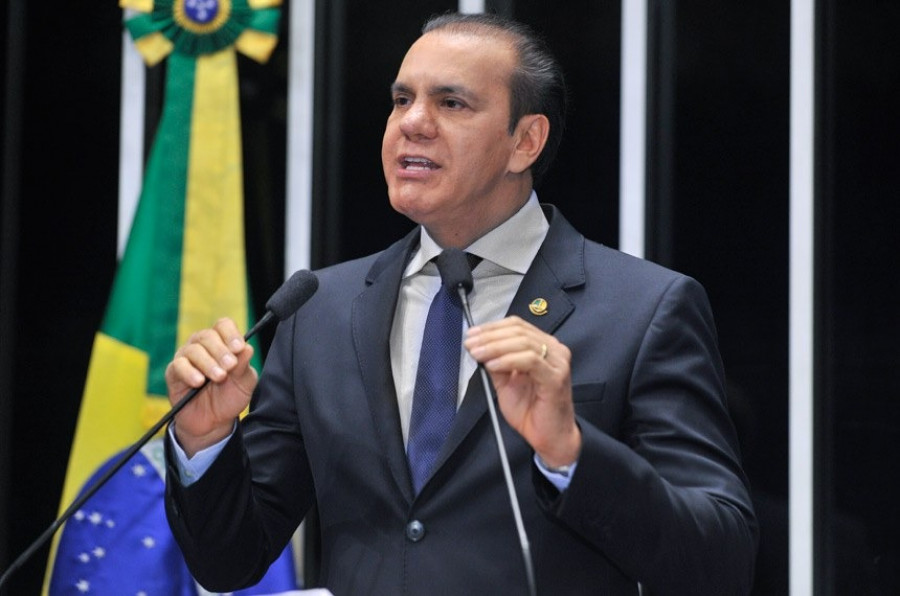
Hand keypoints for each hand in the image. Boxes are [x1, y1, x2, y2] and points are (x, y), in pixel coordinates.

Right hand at [164, 317, 257, 456]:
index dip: (231, 334)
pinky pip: (178, 366)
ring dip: (208, 363)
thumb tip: (247, 347)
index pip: (223, 325)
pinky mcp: (173, 373)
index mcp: (222, 343)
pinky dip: (189, 372)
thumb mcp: (244, 383)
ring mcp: (186, 358)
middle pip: (207, 335)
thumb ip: (244, 366)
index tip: (238, 348)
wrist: (214, 422)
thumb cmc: (230, 397)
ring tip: (219, 378)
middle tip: (230, 367)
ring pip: (194, 350)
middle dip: (221, 350)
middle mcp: (202, 346)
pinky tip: (199, 382)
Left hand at [464, 316, 580, 466]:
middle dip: (490, 336)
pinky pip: (530, 361)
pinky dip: (508, 360)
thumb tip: (479, 347)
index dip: (492, 327)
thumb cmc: (531, 411)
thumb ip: (496, 363)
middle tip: (471, 344)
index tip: (472, 335)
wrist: (549, 437)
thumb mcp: (506, 383)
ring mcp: (557, 362)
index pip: (517, 326)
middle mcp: (554, 350)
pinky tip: (492, 365)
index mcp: (543, 347)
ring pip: (523, 343)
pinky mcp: (555, 377)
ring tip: (477, 354)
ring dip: (495, 347)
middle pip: (519, 331)